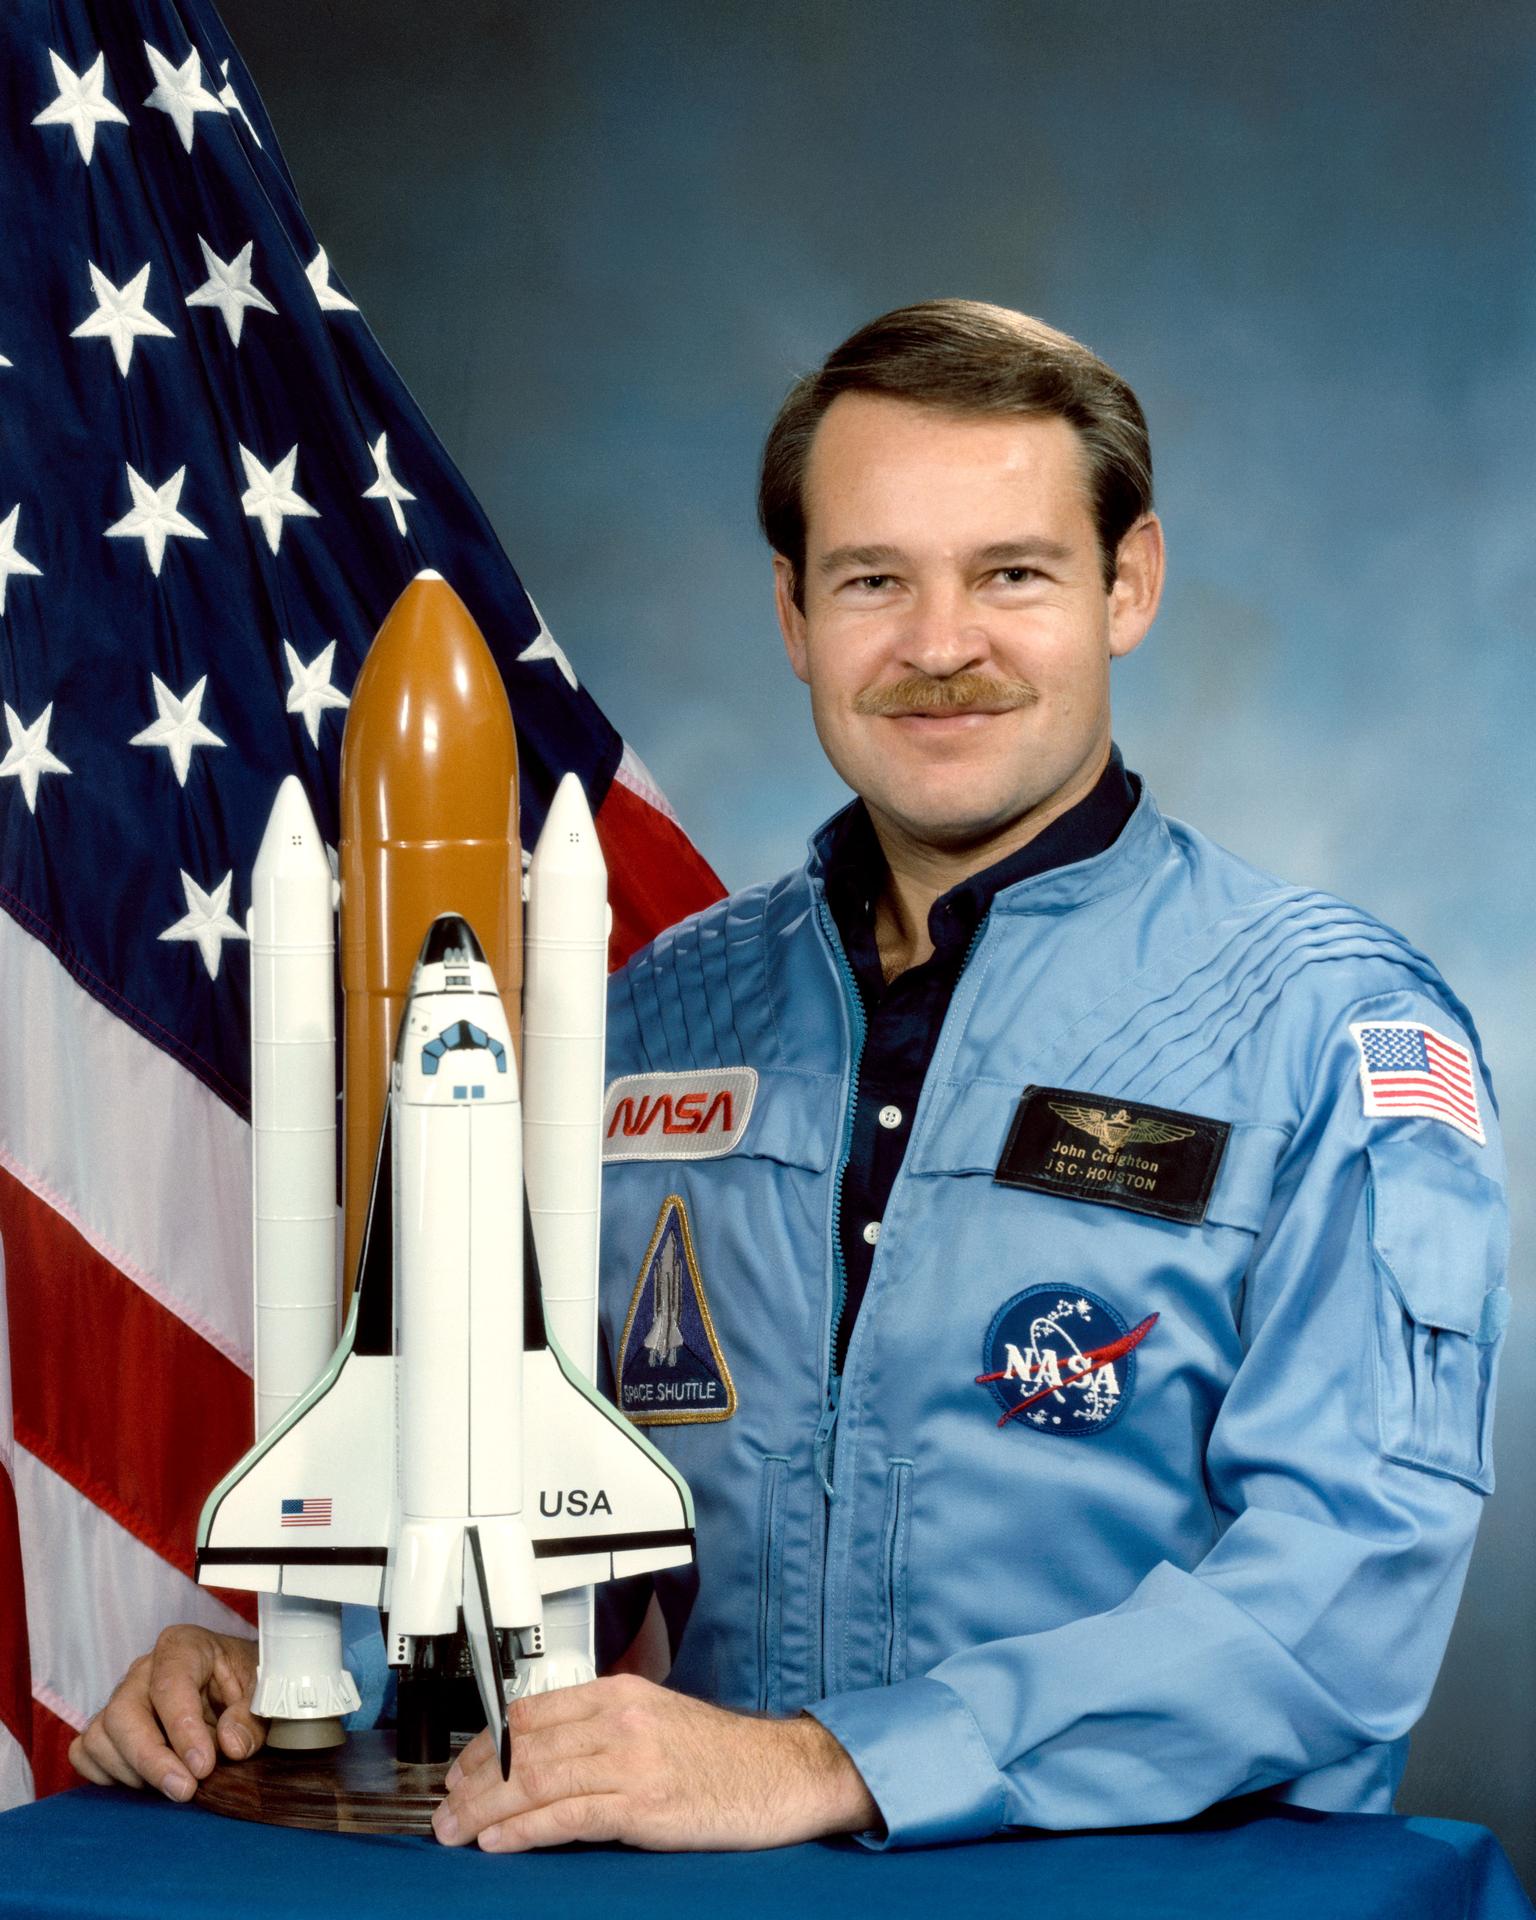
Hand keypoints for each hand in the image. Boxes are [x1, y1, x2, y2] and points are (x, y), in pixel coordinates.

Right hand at [68, 1626, 264, 1800]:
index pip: (170, 1685)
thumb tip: (231, 1745)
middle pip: (124, 1714)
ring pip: (100, 1737)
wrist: (234, 1686)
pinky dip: (107, 1774)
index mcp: (183, 1646)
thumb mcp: (263, 1692)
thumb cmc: (246, 1682)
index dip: (183, 1729)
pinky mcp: (107, 1726)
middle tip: (185, 1791)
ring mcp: (121, 1698)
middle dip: (151, 1759)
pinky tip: (144, 1782)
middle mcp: (144, 1669)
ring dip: (132, 1772)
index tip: (203, 1767)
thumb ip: (250, 1718)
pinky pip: (85, 1752)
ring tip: (173, 1784)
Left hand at [433, 1673, 878, 1851]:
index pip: (531, 1712)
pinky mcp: (643, 1805)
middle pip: (524, 1749)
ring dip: (485, 1809)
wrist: (782, 1773)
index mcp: (620, 1693)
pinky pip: (567, 1817)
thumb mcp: (658, 1721)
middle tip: (444, 1809)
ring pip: (536, 1781)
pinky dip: (524, 1831)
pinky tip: (499, 1842)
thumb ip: (605, 1731)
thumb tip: (546, 1759)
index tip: (460, 1769)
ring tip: (456, 1831)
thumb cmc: (722, 1755)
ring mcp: (631, 1761)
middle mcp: (620, 1719)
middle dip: (473, 1782)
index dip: (485, 1744)